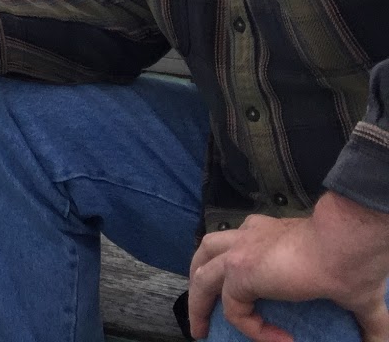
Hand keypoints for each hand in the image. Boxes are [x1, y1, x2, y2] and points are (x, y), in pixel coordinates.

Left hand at [188, 199, 388, 341]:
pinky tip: (279, 339)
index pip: (235, 248)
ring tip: (201, 331)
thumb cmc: (352, 260)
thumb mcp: (354, 292)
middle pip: (206, 255)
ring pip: (201, 276)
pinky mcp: (239, 271)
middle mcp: (246, 236)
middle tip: (200, 313)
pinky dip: (250, 329)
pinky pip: (233, 309)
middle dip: (199, 282)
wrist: (348, 243)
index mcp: (265, 233)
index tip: (263, 310)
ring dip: (198, 304)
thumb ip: (366, 318)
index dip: (238, 278)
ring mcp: (239, 252)